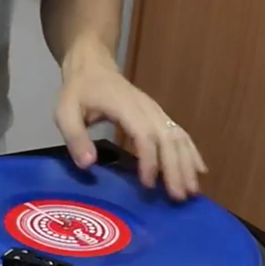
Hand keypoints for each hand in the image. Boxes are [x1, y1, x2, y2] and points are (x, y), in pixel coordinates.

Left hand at [54, 58, 206, 199]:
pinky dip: (191, 152)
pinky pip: (180, 134)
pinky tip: (199, 170)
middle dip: (175, 169)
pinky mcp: (159, 115)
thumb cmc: (79, 92)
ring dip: (187, 164)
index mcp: (124, 107)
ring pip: (178, 137)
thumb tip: (88, 164)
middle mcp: (146, 108)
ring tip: (192, 191)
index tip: (148, 184)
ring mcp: (156, 111)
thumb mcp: (65, 112)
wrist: (93, 67)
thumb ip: (75, 137)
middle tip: (178, 197)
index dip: (149, 160)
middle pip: (168, 139)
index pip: (144, 135)